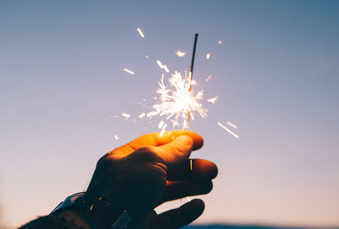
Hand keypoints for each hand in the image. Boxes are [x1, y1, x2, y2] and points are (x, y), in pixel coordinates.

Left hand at [86, 131, 217, 228]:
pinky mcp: (143, 225)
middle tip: (212, 168)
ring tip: (209, 184)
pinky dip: (184, 212)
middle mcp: (131, 179)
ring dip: (191, 186)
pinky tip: (198, 206)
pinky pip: (167, 218)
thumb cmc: (124, 189)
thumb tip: (186, 141)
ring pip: (168, 192)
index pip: (155, 142)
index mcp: (126, 159)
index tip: (200, 141)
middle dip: (190, 167)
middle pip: (166, 168)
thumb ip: (172, 151)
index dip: (178, 139)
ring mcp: (137, 203)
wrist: (105, 228)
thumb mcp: (150, 159)